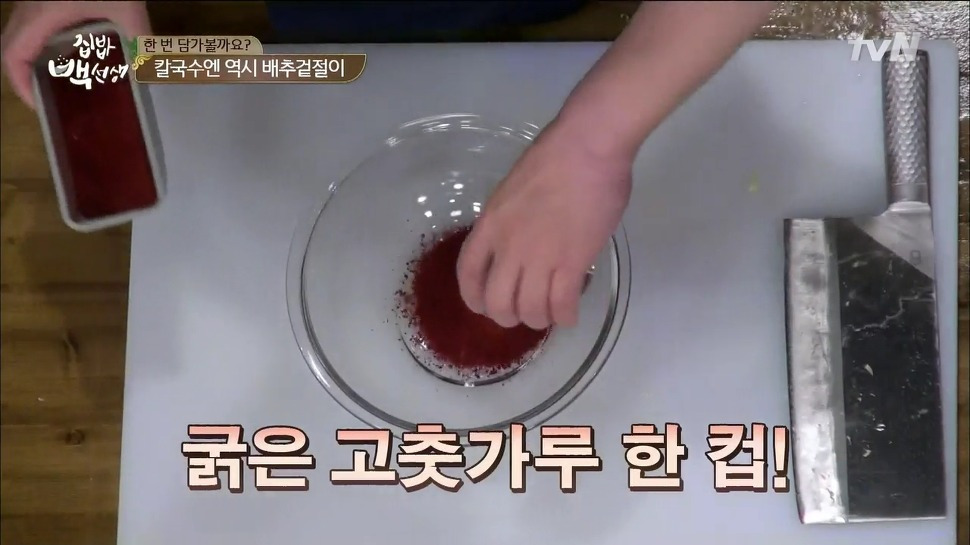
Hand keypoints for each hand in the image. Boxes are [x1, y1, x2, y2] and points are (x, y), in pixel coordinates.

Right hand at [1, 1, 150, 108]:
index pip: (12, 56)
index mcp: (39, 14)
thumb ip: (140, 35)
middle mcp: (28, 6)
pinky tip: (74, 44)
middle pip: (12, 46)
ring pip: (22, 31)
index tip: (39, 105)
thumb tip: (154, 65)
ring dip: (36, 54)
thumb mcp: (125, 4)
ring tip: (61, 76)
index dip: (19, 85)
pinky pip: (35, 19)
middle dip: (26, 74)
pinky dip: (47, 37)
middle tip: (51, 96)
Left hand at [456, 121, 632, 329]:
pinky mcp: (572, 263)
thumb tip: (522, 238)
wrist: (587, 147)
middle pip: (498, 303)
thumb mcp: (513, 190)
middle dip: (509, 317)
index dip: (473, 297)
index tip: (483, 306)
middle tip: (524, 313)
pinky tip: (571, 313)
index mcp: (490, 224)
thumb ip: (510, 220)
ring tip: (551, 313)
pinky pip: (563, 305)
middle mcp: (508, 247)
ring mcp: (539, 257)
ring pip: (531, 310)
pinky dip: (566, 316)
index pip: (468, 272)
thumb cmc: (556, 157)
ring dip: (540, 320)